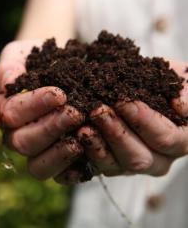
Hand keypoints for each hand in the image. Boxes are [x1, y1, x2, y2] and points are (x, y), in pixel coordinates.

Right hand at [0, 40, 84, 180]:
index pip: (12, 115)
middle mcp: (18, 136)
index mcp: (7, 112)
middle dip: (50, 128)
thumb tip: (8, 81)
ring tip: (84, 130)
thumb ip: (11, 64)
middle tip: (76, 112)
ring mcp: (38, 153)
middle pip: (24, 143)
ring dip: (61, 150)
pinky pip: (61, 177)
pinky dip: (74, 169)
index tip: (59, 93)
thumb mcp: (22, 53)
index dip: (34, 106)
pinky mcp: (60, 164)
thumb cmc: (40, 59)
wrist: (63, 65)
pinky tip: (89, 151)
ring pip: (38, 166)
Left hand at [58, 60, 187, 181]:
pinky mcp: (108, 166)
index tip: (123, 101)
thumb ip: (185, 92)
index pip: (164, 137)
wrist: (141, 88)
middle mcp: (157, 160)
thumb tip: (178, 104)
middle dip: (115, 133)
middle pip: (137, 157)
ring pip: (114, 164)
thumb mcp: (179, 79)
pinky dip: (82, 155)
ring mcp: (130, 165)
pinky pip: (94, 168)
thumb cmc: (164, 83)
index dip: (143, 120)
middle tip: (97, 110)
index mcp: (179, 141)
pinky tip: (71, 140)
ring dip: (96, 144)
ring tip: (82, 125)